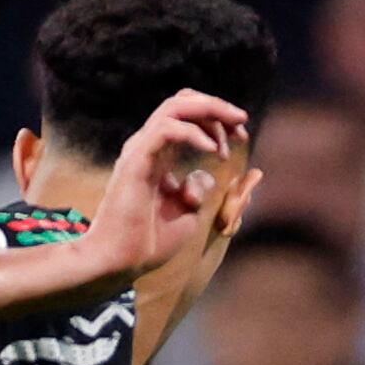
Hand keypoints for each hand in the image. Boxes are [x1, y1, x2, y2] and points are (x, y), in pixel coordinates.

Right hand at [79, 90, 251, 287]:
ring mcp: (140, 150)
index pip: (187, 116)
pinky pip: (166, 130)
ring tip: (233, 131)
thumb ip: (199, 191)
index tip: (241, 138)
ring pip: (174, 107)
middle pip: (182, 103)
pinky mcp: (136, 160)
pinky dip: (193, 133)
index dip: (217, 120)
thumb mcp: (188, 215)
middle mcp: (148, 146)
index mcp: (159, 155)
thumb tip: (208, 175)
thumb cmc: (148, 242)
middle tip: (242, 124)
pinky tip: (213, 150)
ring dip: (209, 112)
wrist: (122, 261)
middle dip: (217, 108)